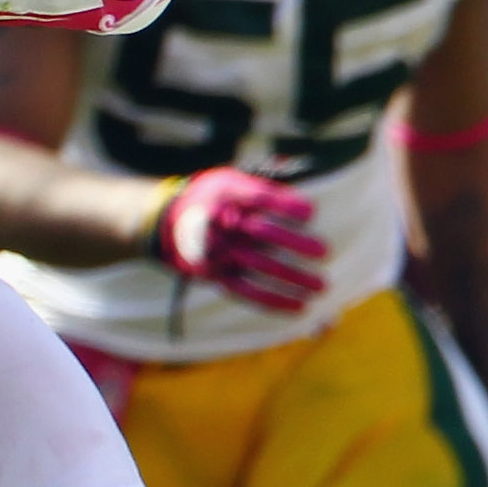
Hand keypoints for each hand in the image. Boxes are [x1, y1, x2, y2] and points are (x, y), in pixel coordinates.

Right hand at [154, 168, 325, 311]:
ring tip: (321, 286)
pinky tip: (299, 306)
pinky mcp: (215, 275)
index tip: (310, 214)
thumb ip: (262, 191)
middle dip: (295, 244)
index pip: (258, 199)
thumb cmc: (211, 198)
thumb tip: (308, 209)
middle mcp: (218, 224)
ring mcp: (216, 252)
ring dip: (293, 278)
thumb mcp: (228, 180)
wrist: (163, 222)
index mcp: (223, 194)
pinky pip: (246, 291)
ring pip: (259, 267)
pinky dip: (274, 300)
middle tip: (324, 251)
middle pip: (262, 234)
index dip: (285, 206)